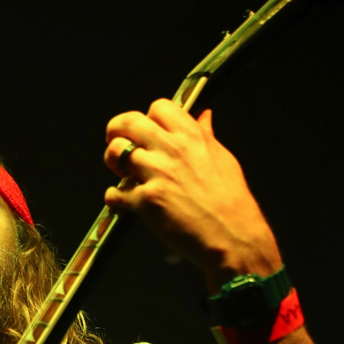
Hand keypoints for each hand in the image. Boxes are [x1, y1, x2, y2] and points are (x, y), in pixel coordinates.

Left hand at [103, 100, 281, 288]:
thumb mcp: (222, 158)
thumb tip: (203, 116)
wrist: (232, 235)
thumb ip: (205, 135)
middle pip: (128, 122)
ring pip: (116, 152)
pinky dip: (114, 197)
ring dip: (112, 161)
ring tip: (121, 172)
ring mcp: (157, 174)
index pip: (158, 107)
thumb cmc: (231, 201)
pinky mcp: (146, 201)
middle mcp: (172, 150)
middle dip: (116, 130)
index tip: (146, 130)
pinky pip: (114, 192)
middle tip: (116, 141)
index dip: (147, 117)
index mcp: (191, 136)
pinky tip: (123, 200)